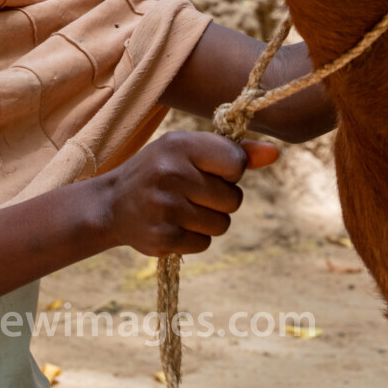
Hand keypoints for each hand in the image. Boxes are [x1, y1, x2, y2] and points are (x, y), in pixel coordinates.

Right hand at [94, 131, 279, 256]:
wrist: (111, 204)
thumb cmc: (161, 170)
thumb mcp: (190, 151)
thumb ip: (234, 152)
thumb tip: (276, 154)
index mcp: (180, 144)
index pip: (237, 163)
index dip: (231, 171)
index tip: (209, 170)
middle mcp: (171, 173)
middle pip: (234, 199)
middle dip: (220, 199)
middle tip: (191, 192)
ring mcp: (164, 208)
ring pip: (222, 224)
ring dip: (208, 220)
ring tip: (182, 208)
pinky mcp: (161, 238)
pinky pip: (204, 243)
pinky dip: (193, 238)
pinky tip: (172, 225)